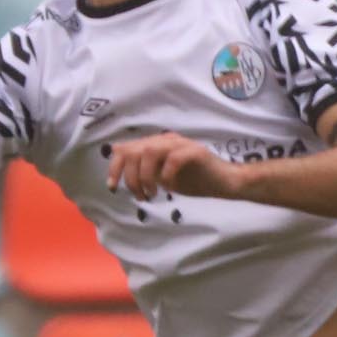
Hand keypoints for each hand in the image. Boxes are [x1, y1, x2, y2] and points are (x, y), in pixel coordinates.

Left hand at [106, 132, 247, 202]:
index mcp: (156, 145)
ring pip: (150, 151)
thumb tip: (121, 167)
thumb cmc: (194, 180)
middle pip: (135, 150)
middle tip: (139, 195)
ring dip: (145, 176)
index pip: (126, 148)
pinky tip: (169, 187)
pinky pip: (174, 158)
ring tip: (151, 194)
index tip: (113, 187)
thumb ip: (145, 170)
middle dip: (130, 176)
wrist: (224, 182)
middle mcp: (166, 140)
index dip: (115, 167)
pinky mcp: (195, 152)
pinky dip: (166, 174)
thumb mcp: (162, 177)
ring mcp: (181, 145)